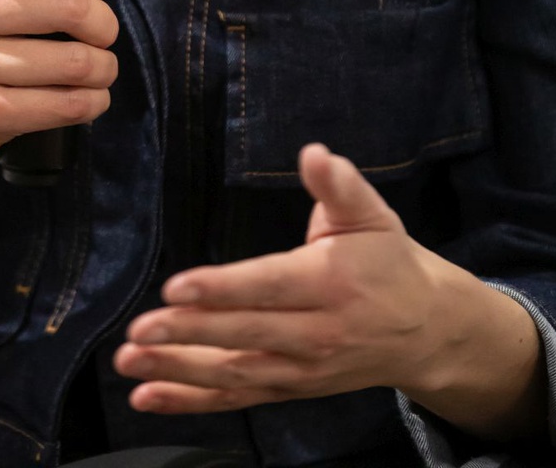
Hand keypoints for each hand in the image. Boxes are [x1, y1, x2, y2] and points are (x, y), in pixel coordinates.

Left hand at [114, 143, 441, 412]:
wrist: (425, 330)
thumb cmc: (388, 262)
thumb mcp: (371, 215)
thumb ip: (339, 185)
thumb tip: (315, 154)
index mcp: (329, 283)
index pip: (268, 286)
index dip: (222, 289)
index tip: (177, 286)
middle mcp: (314, 333)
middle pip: (243, 335)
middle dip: (187, 333)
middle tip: (139, 330)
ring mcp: (300, 369)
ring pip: (233, 374)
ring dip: (178, 371)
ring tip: (130, 362)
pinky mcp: (290, 389)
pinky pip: (237, 399)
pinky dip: (191, 402)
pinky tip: (148, 397)